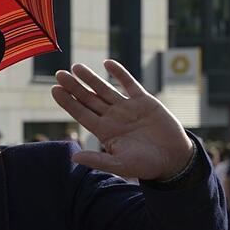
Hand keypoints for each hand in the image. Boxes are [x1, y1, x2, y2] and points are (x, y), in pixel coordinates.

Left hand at [51, 60, 194, 179]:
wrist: (173, 159)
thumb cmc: (145, 166)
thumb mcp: (120, 165)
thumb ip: (98, 160)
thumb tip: (74, 158)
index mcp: (104, 131)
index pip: (81, 114)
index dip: (68, 102)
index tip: (55, 90)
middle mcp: (112, 117)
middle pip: (89, 99)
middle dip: (74, 87)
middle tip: (59, 74)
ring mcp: (127, 108)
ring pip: (105, 89)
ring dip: (91, 78)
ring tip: (76, 67)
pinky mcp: (144, 101)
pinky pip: (129, 84)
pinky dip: (119, 74)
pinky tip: (107, 64)